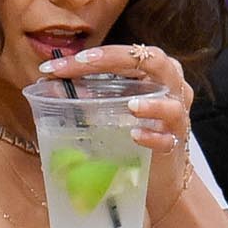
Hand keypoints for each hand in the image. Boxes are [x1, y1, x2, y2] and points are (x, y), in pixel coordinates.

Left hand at [40, 41, 196, 161]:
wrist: (159, 174)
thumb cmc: (136, 129)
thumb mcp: (112, 106)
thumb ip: (90, 92)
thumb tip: (51, 85)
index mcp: (155, 71)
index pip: (127, 54)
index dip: (95, 54)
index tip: (59, 65)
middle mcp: (172, 87)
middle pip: (154, 61)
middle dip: (115, 59)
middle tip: (84, 62)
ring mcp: (176, 117)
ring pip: (171, 104)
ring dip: (151, 104)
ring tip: (131, 106)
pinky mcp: (175, 145)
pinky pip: (167, 139)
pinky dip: (152, 137)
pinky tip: (135, 136)